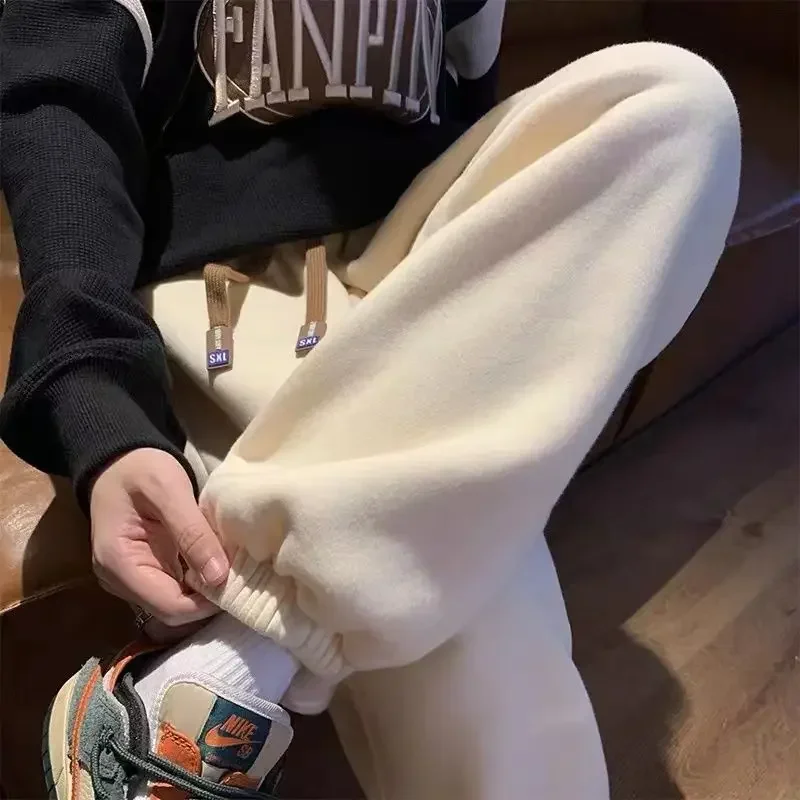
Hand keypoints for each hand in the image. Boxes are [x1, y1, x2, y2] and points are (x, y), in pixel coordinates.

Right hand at [90, 448, 228, 627]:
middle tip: (242, 576)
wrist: (120, 459)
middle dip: (208, 599)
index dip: (205, 603)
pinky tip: (217, 563)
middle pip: (172, 610)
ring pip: (176, 602)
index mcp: (119, 563)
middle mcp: (119, 580)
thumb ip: (192, 532)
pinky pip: (175, 586)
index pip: (169, 606)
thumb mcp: (169, 490)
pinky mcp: (144, 570)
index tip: (238, 582)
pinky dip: (198, 579)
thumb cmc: (141, 469)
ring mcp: (130, 578)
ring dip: (205, 591)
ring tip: (234, 570)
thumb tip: (219, 577)